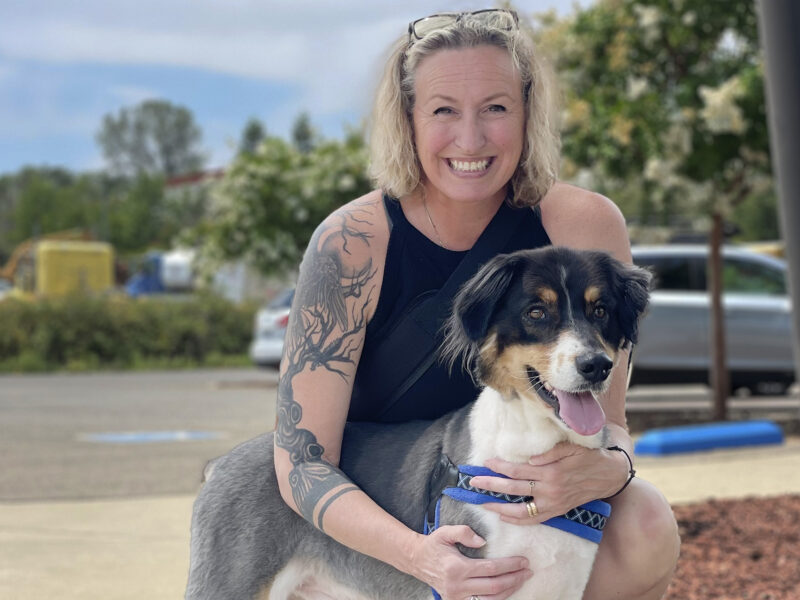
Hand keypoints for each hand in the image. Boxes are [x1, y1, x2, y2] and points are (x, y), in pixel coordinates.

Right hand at [408, 525, 531, 598]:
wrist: (416, 560)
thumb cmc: (434, 544)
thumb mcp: (445, 532)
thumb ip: (464, 532)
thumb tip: (483, 542)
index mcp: (456, 568)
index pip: (490, 568)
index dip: (509, 565)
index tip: (523, 560)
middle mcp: (457, 586)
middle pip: (494, 586)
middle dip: (515, 578)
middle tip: (528, 570)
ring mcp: (457, 598)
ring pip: (491, 599)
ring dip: (510, 590)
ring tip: (521, 579)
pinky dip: (497, 598)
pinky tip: (507, 590)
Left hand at [469, 443, 627, 525]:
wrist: (609, 475)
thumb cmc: (588, 457)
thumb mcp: (571, 448)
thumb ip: (549, 453)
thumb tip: (529, 459)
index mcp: (551, 472)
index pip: (518, 470)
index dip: (500, 467)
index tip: (485, 462)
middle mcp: (550, 490)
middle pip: (513, 490)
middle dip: (491, 485)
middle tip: (473, 482)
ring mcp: (553, 504)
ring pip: (520, 510)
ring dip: (499, 507)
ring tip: (482, 502)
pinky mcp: (557, 512)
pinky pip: (533, 520)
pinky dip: (516, 520)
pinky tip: (502, 516)